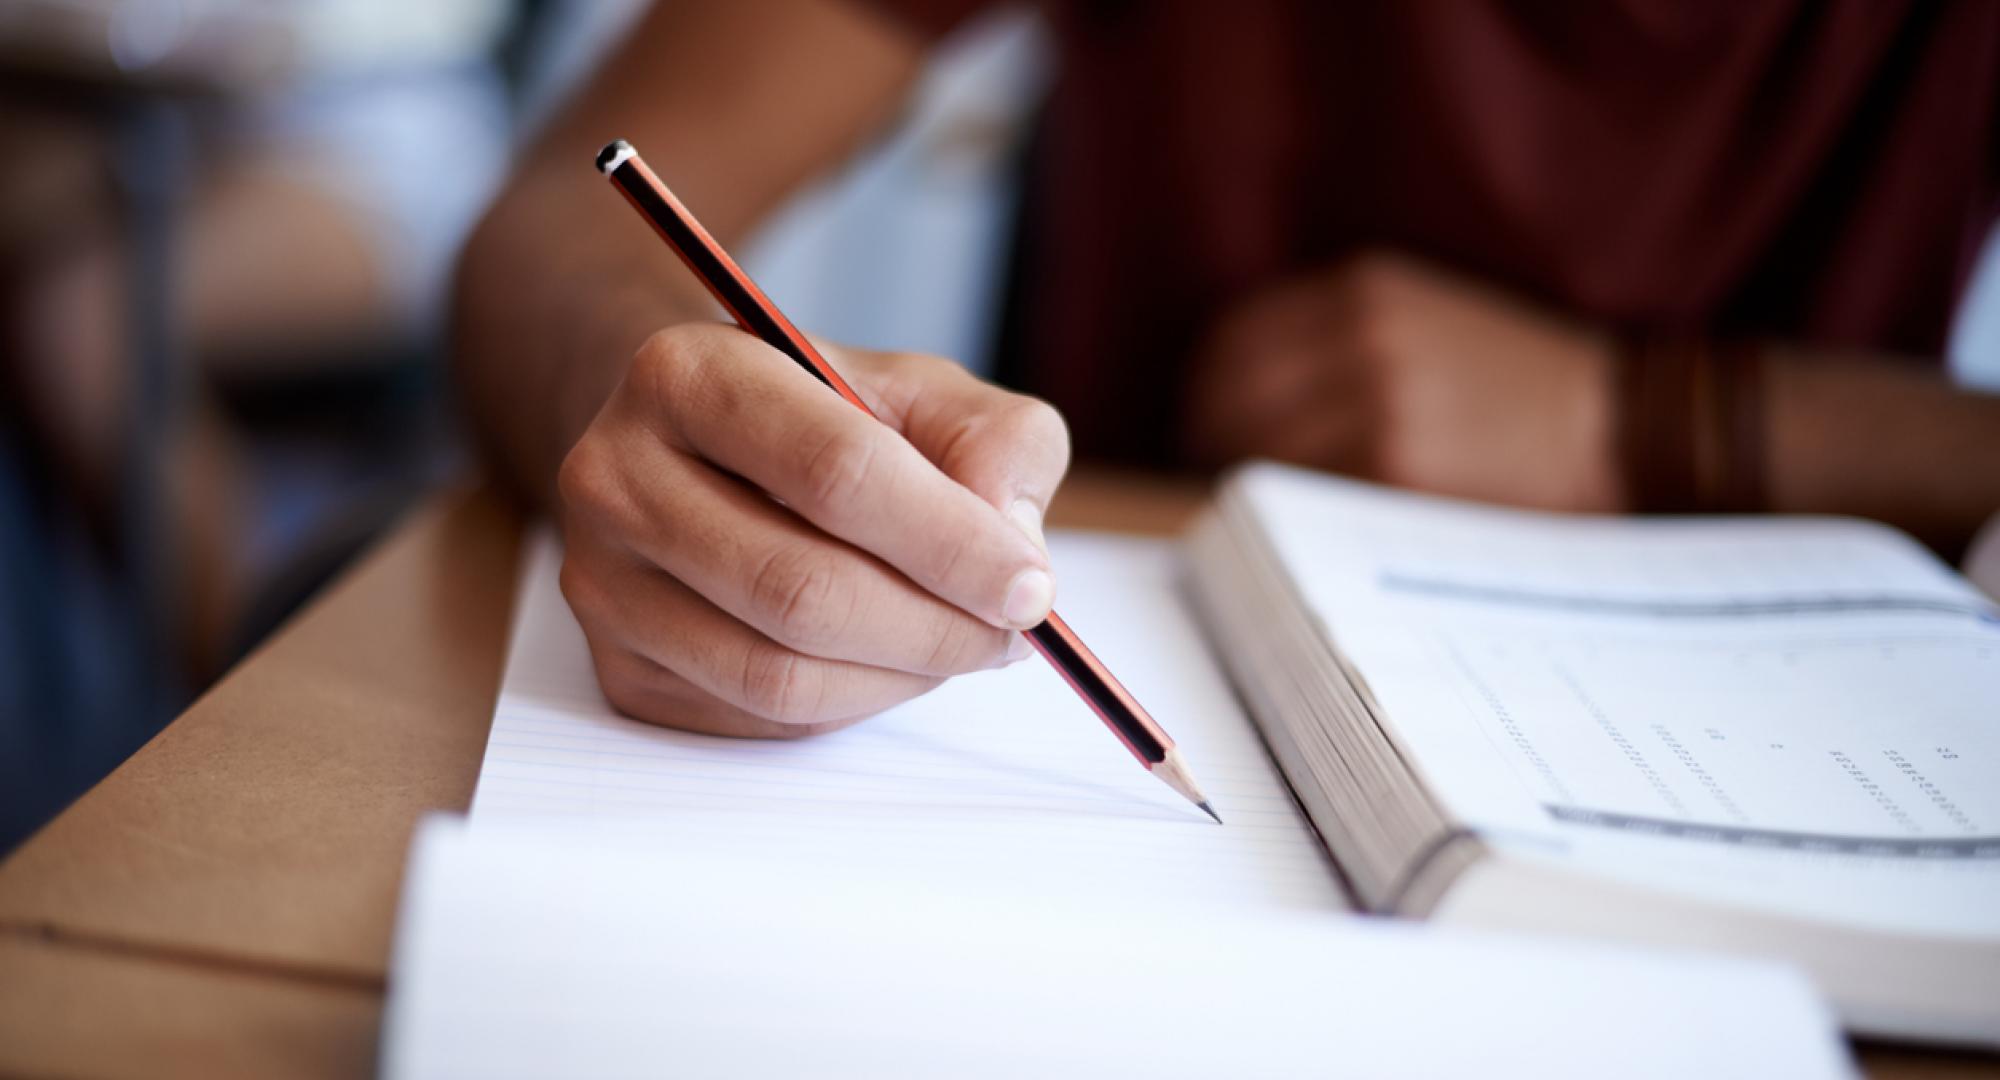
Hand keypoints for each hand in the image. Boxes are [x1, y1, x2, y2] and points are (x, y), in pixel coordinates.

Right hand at [557, 324, 1067, 736]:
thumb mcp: (924, 393)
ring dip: (900, 676)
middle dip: (935, 626)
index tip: (1031, 587)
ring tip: (960, 643)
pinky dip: (852, 702)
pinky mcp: (619, 667)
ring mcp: (604, 580)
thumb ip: (996, 442)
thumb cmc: (827, 419)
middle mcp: (616, 474)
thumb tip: (1012, 544)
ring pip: (778, 672)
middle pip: (801, 588)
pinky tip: (888, 659)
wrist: (705, 451)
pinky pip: (759, 716)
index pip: (834, 471)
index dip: (949, 542)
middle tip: (1013, 632)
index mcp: (688, 373)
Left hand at [1184, 253, 1622, 510]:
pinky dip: (1287, 517)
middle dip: (1210, 445)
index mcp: (1363, 290)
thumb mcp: (1427, 320)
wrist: (1622, 427)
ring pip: (1256, 451)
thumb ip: (1337, 341)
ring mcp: (1378, 401)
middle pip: (1227, 397)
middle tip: (1217, 486)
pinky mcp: (1396, 467)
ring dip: (1242, 488)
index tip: (1203, 430)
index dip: (1206, 394)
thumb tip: (1233, 402)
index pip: (1230, 341)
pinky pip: (1303, 495)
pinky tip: (1303, 533)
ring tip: (1258, 516)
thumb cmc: (1521, 389)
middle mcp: (1362, 334)